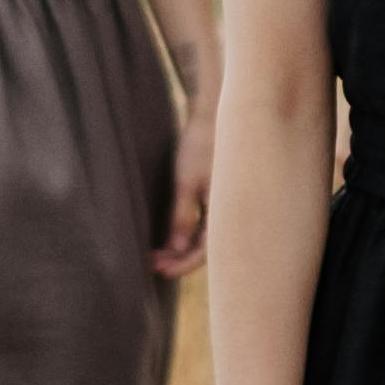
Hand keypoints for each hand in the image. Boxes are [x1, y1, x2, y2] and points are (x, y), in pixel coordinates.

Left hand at [155, 100, 215, 280]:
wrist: (214, 114)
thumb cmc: (202, 145)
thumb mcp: (187, 182)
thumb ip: (183, 216)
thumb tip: (177, 249)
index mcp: (227, 211)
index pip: (205, 251)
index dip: (182, 264)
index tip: (159, 269)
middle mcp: (230, 211)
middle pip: (207, 247)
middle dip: (180, 259)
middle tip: (154, 264)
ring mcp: (225, 202)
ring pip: (205, 235)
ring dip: (182, 246)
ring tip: (159, 252)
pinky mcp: (218, 193)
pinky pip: (206, 221)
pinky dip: (189, 231)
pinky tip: (173, 235)